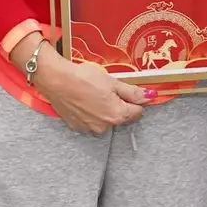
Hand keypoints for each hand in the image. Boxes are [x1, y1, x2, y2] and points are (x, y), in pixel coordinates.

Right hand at [30, 46, 151, 135]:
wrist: (56, 80)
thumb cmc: (84, 78)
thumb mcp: (112, 81)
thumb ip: (132, 92)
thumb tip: (149, 96)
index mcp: (117, 115)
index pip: (137, 111)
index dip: (134, 99)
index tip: (126, 90)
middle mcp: (105, 126)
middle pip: (120, 116)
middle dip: (117, 104)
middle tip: (106, 89)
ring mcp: (90, 128)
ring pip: (105, 119)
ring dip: (103, 109)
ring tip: (92, 93)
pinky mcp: (77, 127)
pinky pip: (90, 120)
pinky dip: (90, 112)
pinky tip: (82, 100)